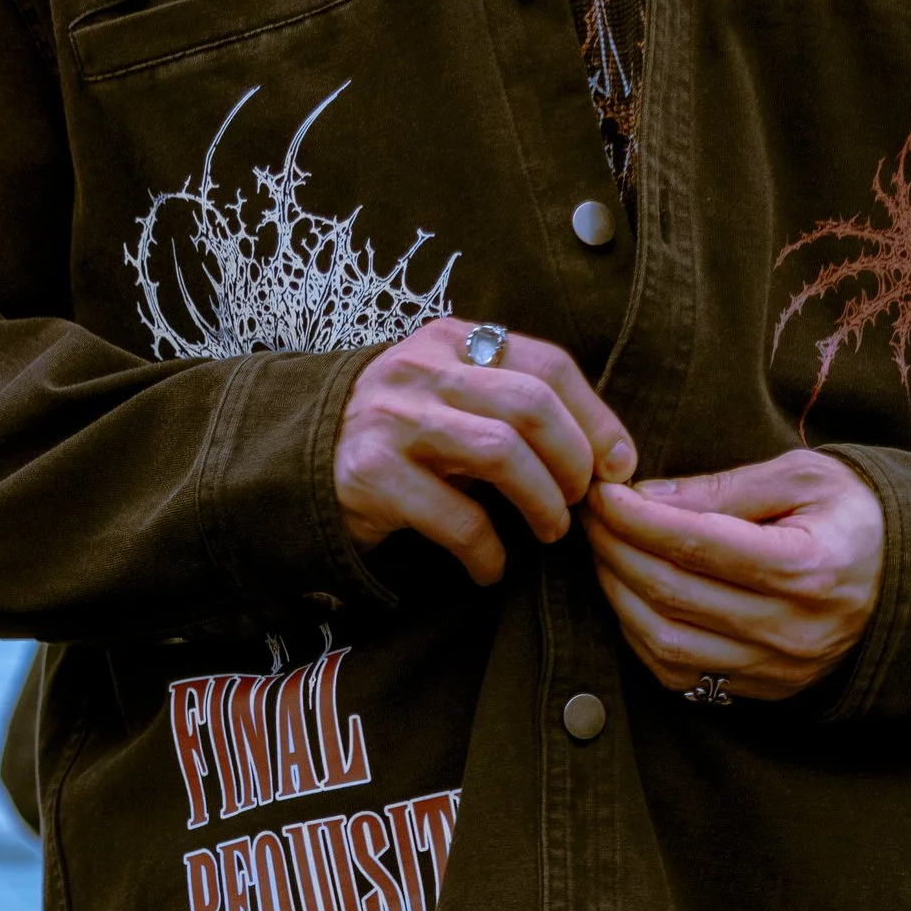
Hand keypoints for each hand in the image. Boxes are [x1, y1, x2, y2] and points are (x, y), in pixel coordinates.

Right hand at [335, 320, 636, 585]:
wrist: (292, 462)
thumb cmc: (396, 437)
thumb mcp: (448, 397)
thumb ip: (509, 404)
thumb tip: (603, 454)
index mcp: (454, 341)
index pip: (547, 365)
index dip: (596, 418)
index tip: (618, 465)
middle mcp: (424, 370)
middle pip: (532, 405)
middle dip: (574, 463)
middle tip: (579, 503)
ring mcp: (395, 421)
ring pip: (502, 453)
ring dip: (542, 503)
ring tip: (548, 532)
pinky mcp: (371, 476)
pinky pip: (456, 518)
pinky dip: (488, 554)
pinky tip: (491, 569)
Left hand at [584, 450, 883, 700]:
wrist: (907, 585)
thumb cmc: (854, 518)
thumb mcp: (803, 478)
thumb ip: (726, 488)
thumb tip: (648, 496)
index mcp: (806, 567)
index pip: (699, 543)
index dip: (638, 519)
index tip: (604, 494)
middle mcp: (790, 629)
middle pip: (675, 594)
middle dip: (619, 552)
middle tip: (592, 518)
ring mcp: (776, 670)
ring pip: (668, 643)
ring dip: (620, 597)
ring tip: (605, 554)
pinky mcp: (762, 692)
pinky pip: (681, 676)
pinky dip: (642, 637)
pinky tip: (631, 598)